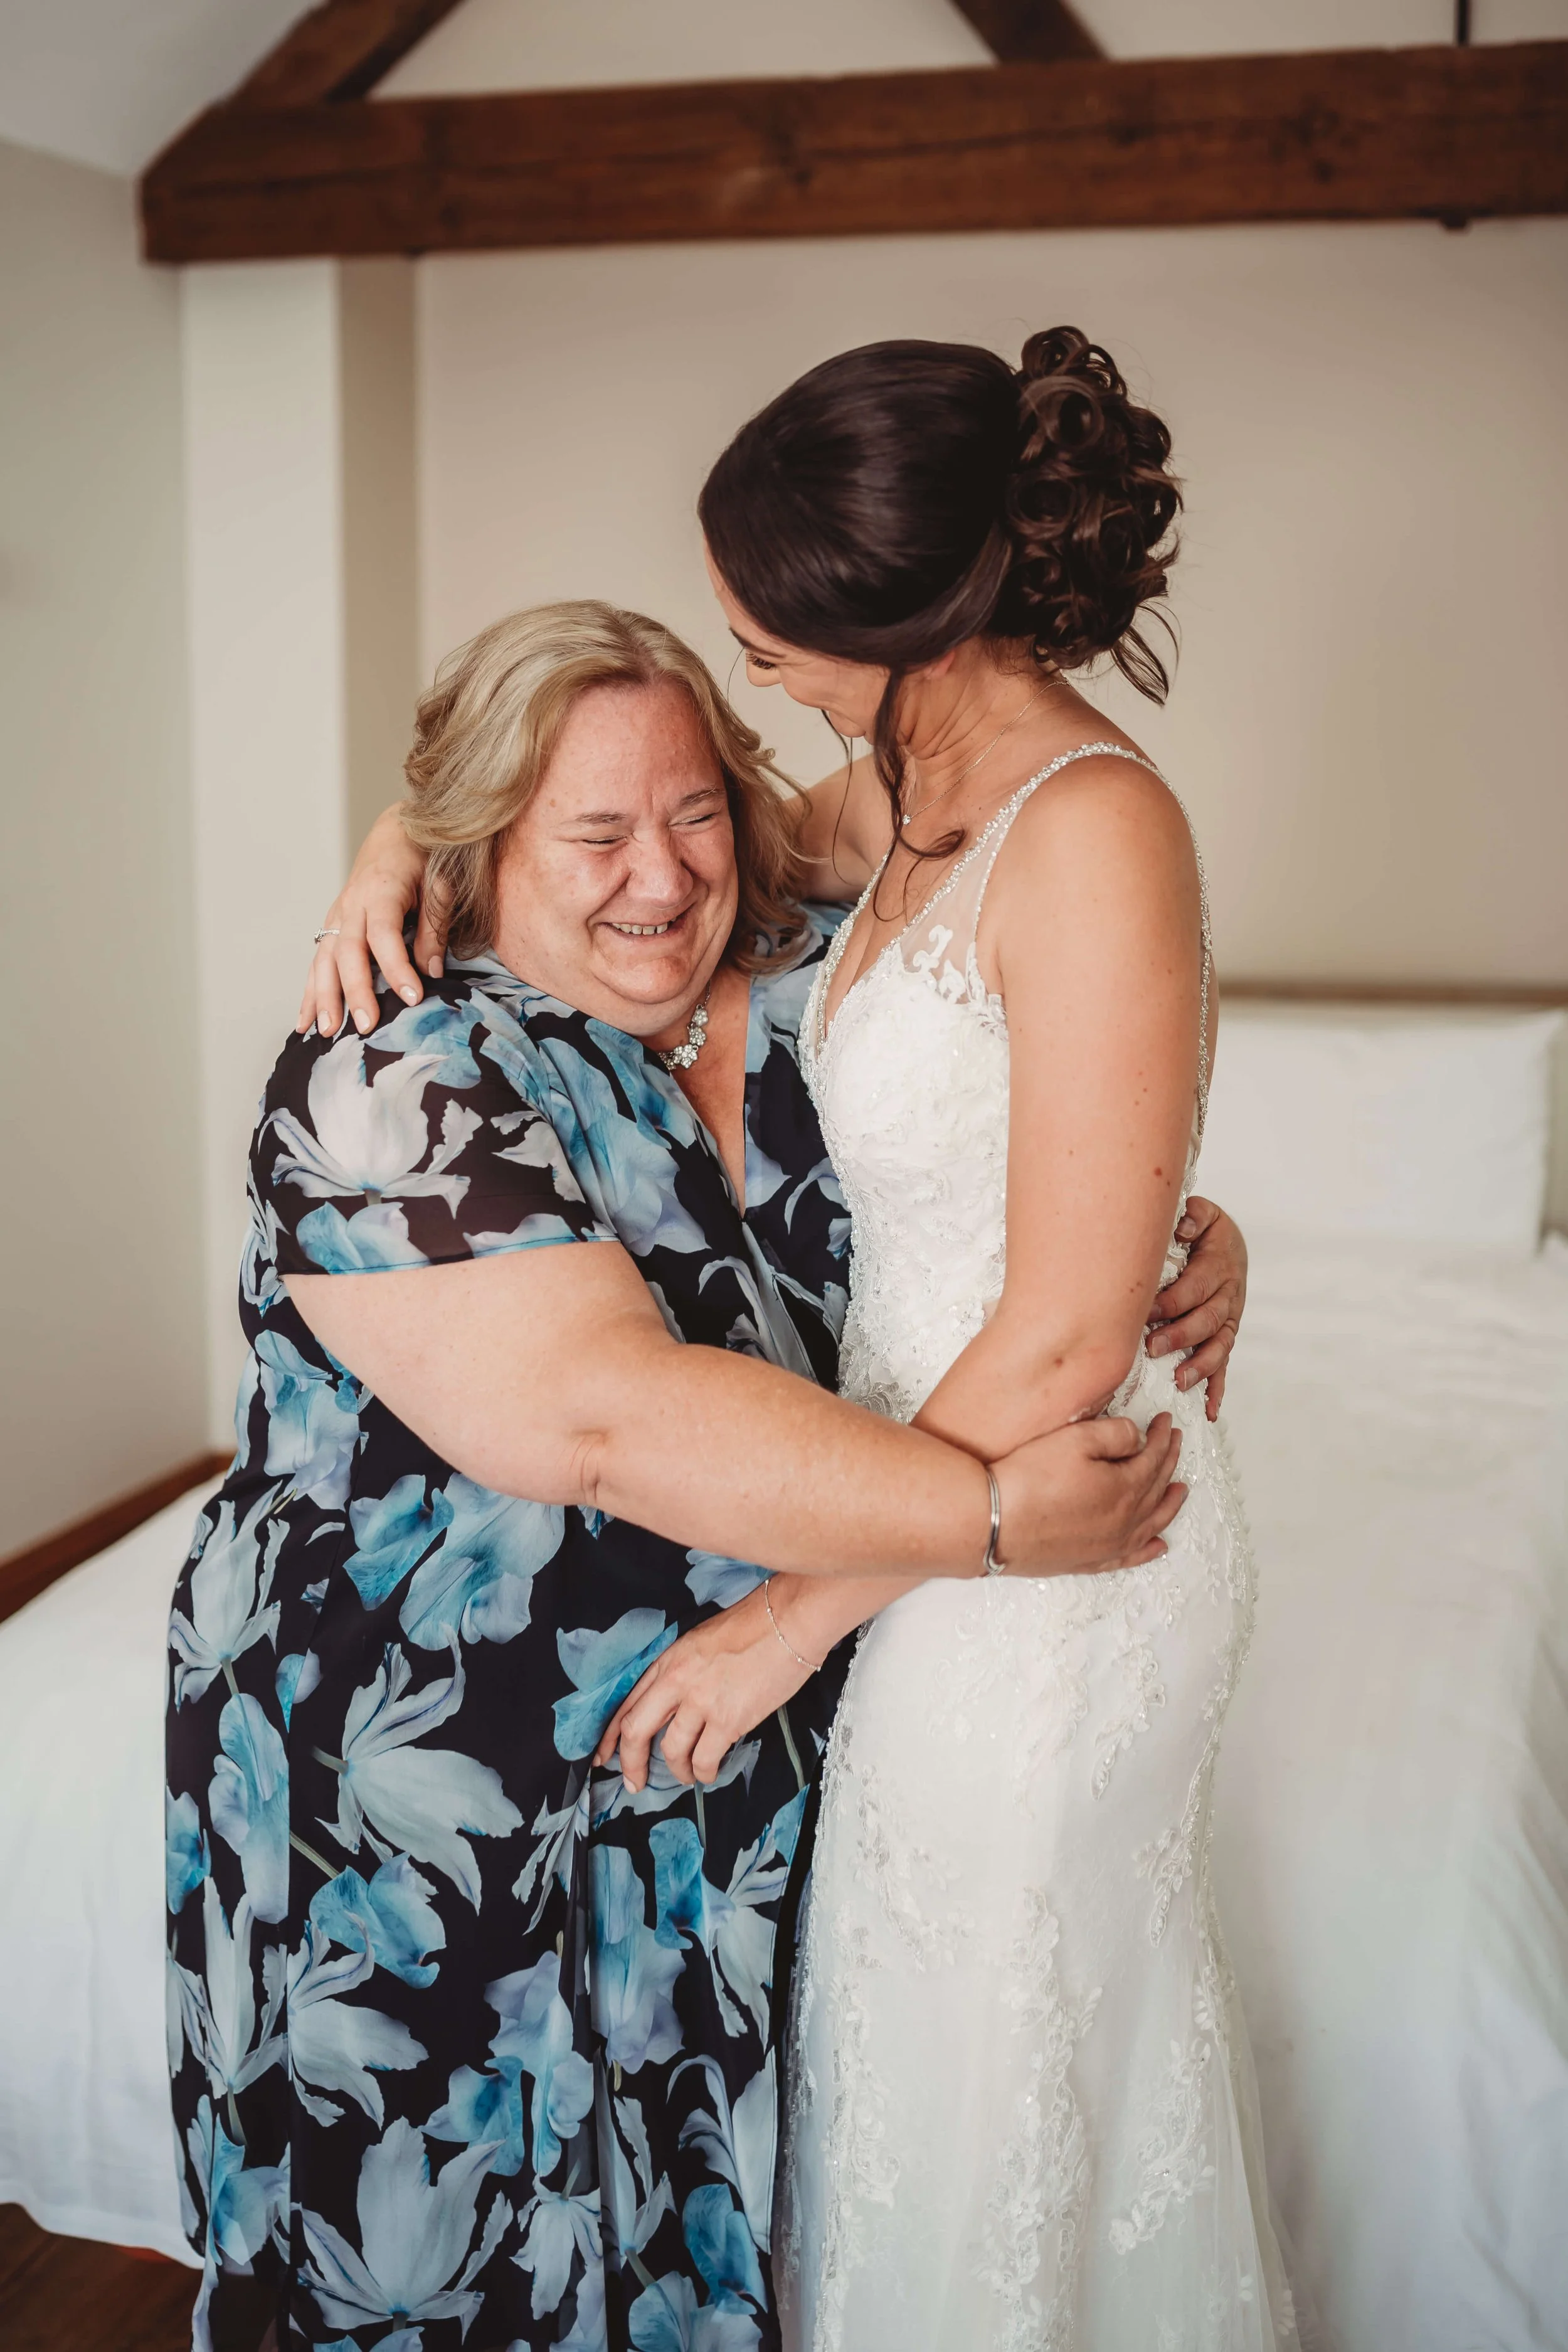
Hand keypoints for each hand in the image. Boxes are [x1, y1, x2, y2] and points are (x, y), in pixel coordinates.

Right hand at [296, 803, 443, 1037]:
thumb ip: (435, 927)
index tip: (413, 997)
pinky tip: (305, 1022)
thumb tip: (432, 970)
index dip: (397, 967)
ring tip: (326, 1032)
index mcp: (380, 891)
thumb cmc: (422, 859)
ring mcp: (337, 917)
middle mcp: (351, 905)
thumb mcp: (439, 886)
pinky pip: (317, 963)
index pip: (384, 934)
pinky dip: (310, 993)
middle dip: (355, 991)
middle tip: (364, 1026)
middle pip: (348, 952)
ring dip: (323, 998)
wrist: (394, 834)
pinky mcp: (332, 927)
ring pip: (324, 960)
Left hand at [593, 1582, 813, 1793]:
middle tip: (634, 1783)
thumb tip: (676, 1703)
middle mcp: (677, 1680)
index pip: (628, 1703)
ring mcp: (701, 1700)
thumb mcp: (702, 1641)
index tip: (604, 1755)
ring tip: (688, 1776)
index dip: (611, 1735)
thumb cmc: (754, 1626)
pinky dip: (704, 1772)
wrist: (790, 1620)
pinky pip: (705, 1758)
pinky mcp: (728, 1718)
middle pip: (635, 1730)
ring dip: (677, 1771)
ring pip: (671, 1750)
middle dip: (629, 1763)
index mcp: (669, 1659)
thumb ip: (682, 1671)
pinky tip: (710, 1772)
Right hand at [993, 1411, 1185, 1578]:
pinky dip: (1149, 1550)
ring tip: (1181, 1490)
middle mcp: (1125, 1521)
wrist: (994, 1523)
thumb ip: (1115, 1433)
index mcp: (1126, 1488)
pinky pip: (1131, 1557)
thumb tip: (1138, 1438)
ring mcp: (1109, 1545)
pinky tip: (1158, 1545)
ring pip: (1152, 1523)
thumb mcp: (1074, 1440)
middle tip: (1175, 1443)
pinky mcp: (1089, 1561)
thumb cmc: (1030, 1480)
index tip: (1166, 1421)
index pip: (1154, 1457)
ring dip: (1169, 1504)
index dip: (1163, 1436)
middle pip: (1157, 1487)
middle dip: (1169, 1461)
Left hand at [1145, 1195, 1246, 1418]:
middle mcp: (1228, 1296)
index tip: (1146, 1312)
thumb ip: (1192, 1217)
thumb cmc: (1205, 1230)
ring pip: (1218, 1346)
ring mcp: (1229, 1319)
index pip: (1194, 1288)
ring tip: (1179, 1380)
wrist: (1229, 1243)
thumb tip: (1182, 1227)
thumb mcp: (1202, 1213)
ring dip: (1199, 1365)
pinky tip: (1208, 1409)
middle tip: (1152, 1347)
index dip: (1171, 1302)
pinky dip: (1217, 1387)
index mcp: (1218, 1267)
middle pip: (1206, 1320)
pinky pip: (1224, 1363)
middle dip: (1180, 1336)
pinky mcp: (1226, 1334)